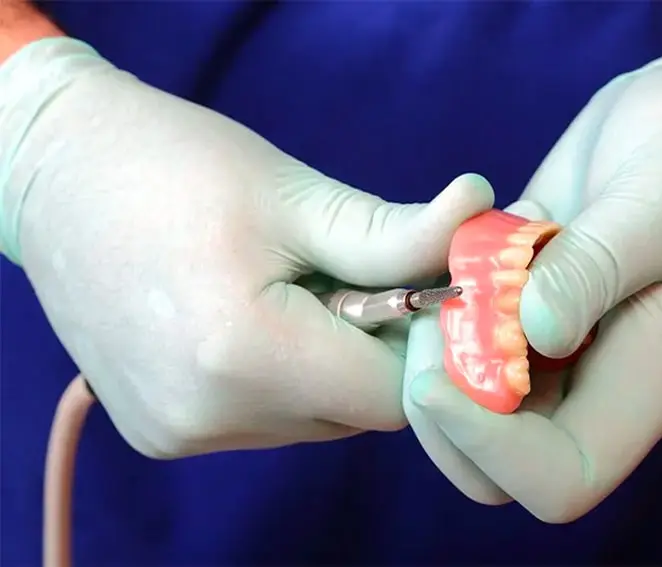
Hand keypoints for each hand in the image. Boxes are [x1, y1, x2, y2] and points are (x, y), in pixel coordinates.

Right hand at [0, 38, 493, 457]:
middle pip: (354, 410)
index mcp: (245, 355)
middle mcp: (209, 416)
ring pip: (313, 418)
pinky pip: (266, 418)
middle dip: (372, 348)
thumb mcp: (296, 194)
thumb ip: (398, 234)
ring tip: (283, 290)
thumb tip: (483, 222)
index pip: (394, 394)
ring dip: (325, 363)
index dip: (421, 342)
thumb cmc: (175, 166)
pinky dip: (282, 377)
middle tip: (343, 276)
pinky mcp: (162, 433)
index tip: (416, 288)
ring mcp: (180, 433)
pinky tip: (247, 316)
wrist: (54, 175)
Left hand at [403, 22, 661, 521]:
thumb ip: (597, 269)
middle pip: (496, 463)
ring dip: (432, 356)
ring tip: (444, 272)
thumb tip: (533, 333)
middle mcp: (592, 380)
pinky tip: (453, 243)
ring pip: (468, 406)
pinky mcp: (521, 303)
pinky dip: (436, 308)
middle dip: (443, 411)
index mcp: (643, 382)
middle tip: (434, 317)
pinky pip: (460, 338)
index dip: (491, 449)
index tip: (444, 374)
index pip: (560, 478)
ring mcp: (553, 346)